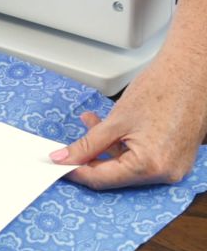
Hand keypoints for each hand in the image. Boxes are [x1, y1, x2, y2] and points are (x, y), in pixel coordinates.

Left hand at [49, 56, 206, 189]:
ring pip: (125, 165)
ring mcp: (172, 167)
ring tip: (90, 121)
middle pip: (114, 175)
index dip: (76, 171)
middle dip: (89, 158)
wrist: (192, 71)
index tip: (58, 165)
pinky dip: (122, 145)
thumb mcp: (115, 120)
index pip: (102, 179)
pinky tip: (108, 126)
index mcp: (150, 166)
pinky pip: (140, 158)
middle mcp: (165, 173)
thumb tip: (64, 158)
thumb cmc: (163, 89)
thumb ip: (87, 144)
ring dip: (104, 147)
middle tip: (68, 146)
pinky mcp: (174, 157)